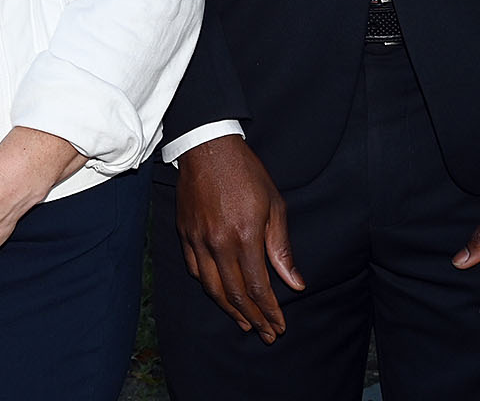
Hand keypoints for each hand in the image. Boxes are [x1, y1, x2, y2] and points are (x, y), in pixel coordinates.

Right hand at [174, 134, 303, 341]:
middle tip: (266, 333)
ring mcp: (198, 239)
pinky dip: (208, 286)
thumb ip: (281, 248)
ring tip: (245, 322)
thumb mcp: (274, 206)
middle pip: (235, 294)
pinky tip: (219, 294)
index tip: (279, 326)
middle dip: (254, 318)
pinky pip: (194, 269)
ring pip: (212, 287)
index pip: (257, 287)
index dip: (270, 311)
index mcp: (245, 236)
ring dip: (229, 310)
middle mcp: (218, 243)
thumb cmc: (246, 173)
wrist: (208, 147)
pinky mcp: (184, 232)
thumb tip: (295, 283)